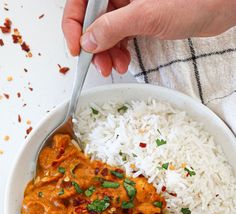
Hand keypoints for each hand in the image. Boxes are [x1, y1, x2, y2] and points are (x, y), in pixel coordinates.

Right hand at [62, 0, 235, 75]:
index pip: (81, 1)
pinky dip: (120, 51)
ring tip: (115, 67)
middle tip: (99, 65)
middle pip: (93, 18)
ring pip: (107, 30)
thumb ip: (113, 26)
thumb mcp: (147, 15)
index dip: (74, 25)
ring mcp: (130, 3)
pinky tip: (124, 62)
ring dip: (108, 52)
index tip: (77, 48)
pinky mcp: (141, 16)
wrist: (221, 6)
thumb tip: (89, 41)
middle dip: (94, 45)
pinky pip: (121, 35)